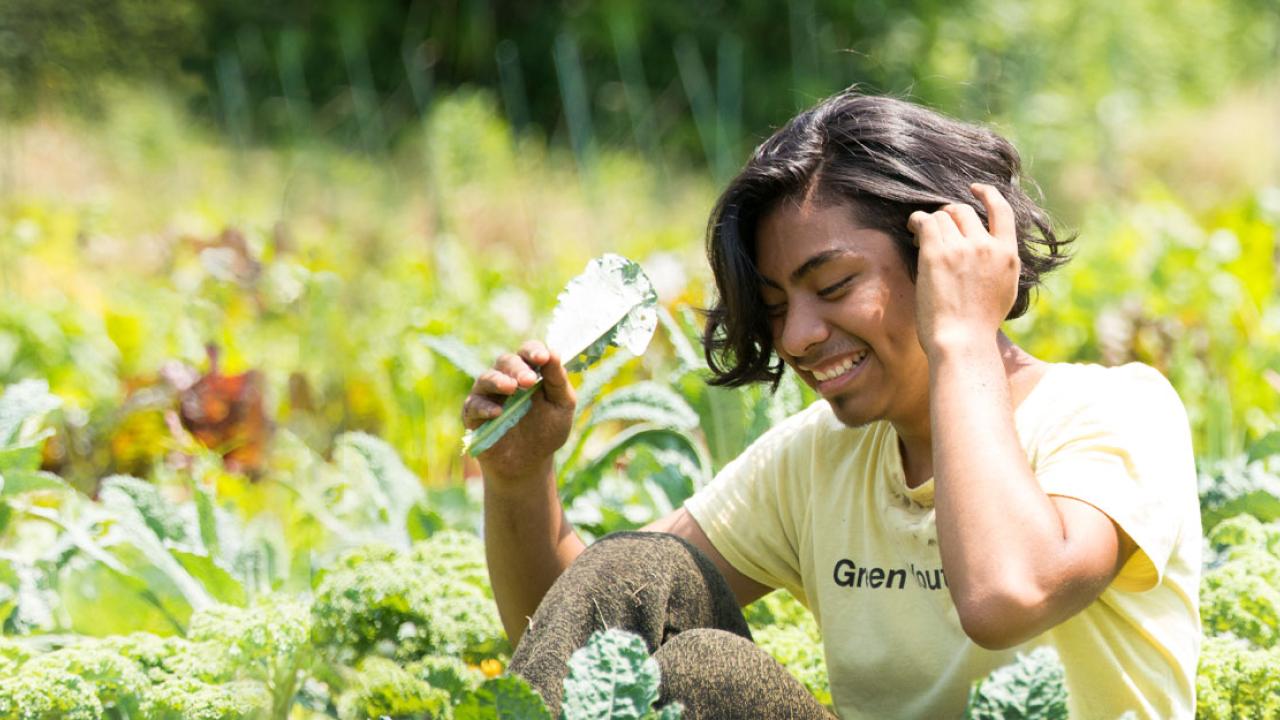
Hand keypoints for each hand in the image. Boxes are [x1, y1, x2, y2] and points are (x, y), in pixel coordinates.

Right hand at [461, 340, 575, 482]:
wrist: (530, 464)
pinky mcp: (473, 415)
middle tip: (529, 380)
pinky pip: (474, 405)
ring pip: (486, 378)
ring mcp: (487, 395)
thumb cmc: (547, 430)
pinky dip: (484, 407)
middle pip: (506, 361)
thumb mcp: (561, 406)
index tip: (542, 357)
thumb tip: (554, 352)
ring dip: (498, 381)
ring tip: (511, 388)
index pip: (528, 351)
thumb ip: (558, 381)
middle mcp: (505, 377)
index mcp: (528, 371)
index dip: (533, 351)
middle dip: (518, 369)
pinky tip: (498, 413)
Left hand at [907, 183, 1019, 357]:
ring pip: (942, 216)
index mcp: (1008, 255)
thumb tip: (989, 253)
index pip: (1002, 212)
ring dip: (930, 222)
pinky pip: (924, 221)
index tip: (977, 188)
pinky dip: (916, 221)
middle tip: (936, 231)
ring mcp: (962, 248)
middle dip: (948, 216)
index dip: (988, 194)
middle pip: (963, 211)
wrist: (963, 341)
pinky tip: (912, 229)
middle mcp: (987, 246)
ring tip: (921, 237)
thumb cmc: (978, 326)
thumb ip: (1000, 266)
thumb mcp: (1004, 292)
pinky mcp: (937, 253)